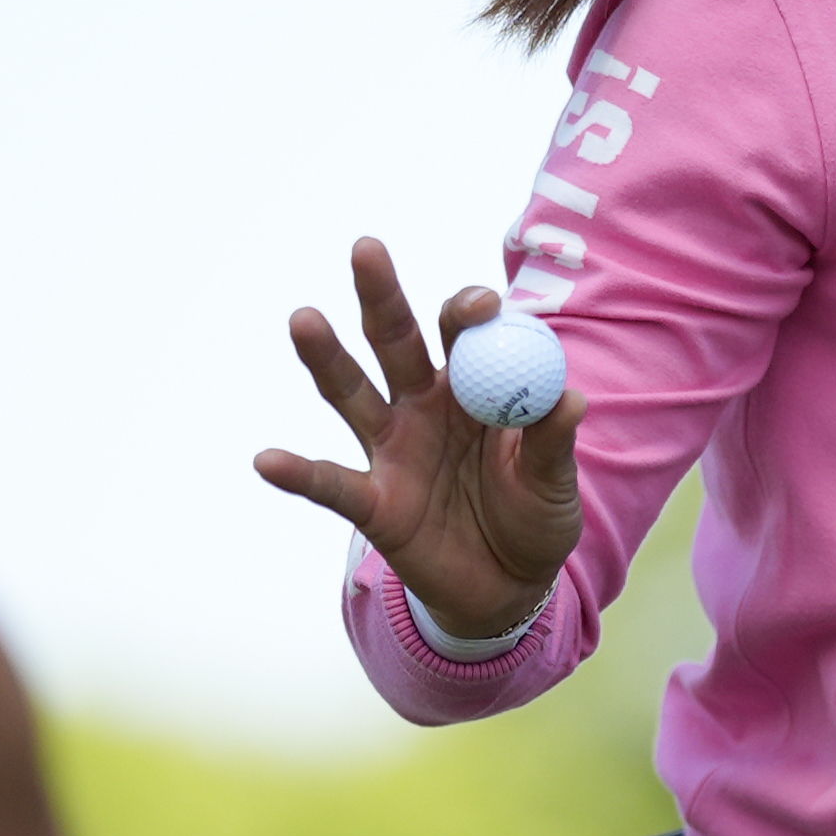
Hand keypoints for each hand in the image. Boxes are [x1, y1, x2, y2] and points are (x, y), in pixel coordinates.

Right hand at [250, 238, 585, 643]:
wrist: (510, 587)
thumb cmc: (532, 517)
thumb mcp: (554, 481)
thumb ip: (553, 441)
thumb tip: (569, 399)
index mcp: (471, 387)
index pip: (461, 333)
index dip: (467, 313)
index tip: (481, 305)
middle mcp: (422, 406)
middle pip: (394, 340)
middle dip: (381, 295)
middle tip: (366, 248)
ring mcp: (391, 450)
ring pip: (352, 393)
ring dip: (327, 357)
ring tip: (303, 319)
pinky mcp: (373, 502)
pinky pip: (330, 484)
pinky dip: (298, 474)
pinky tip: (266, 460)